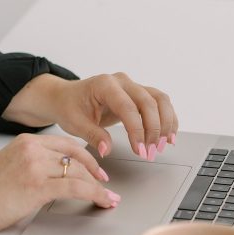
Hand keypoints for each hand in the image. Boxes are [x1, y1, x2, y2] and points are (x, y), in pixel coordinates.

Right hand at [0, 133, 119, 233]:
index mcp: (26, 141)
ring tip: (108, 197)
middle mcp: (33, 150)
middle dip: (96, 171)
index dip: (86, 156)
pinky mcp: (38, 186)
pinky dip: (95, 194)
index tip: (96, 168)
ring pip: (80, 172)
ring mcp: (36, 166)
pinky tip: (103, 201)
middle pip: (76, 157)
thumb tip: (57, 174)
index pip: (66, 144)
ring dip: (99, 186)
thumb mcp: (10, 163)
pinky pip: (77, 187)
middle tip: (106, 183)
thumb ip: (33, 162)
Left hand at [3, 72, 178, 160]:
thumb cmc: (69, 107)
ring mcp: (131, 86)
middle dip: (154, 129)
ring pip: (159, 99)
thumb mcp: (75, 123)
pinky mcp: (137, 94)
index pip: (128, 107)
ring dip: (165, 123)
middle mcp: (122, 82)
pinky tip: (168, 136)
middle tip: (151, 153)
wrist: (66, 97)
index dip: (137, 130)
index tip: (140, 151)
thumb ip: (92, 135)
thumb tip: (107, 150)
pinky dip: (167, 119)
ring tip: (163, 145)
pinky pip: (159, 103)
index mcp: (104, 84)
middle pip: (149, 101)